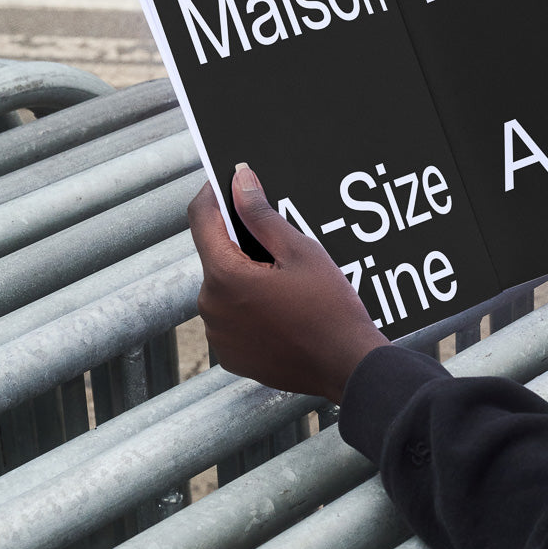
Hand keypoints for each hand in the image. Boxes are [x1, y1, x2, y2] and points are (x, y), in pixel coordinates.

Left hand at [188, 165, 387, 402]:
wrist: (347, 366)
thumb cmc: (330, 309)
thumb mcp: (300, 251)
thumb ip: (262, 215)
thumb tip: (239, 181)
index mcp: (224, 277)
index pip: (201, 219)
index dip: (213, 195)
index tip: (229, 184)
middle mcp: (210, 307)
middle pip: (216, 257)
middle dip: (241, 245)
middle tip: (280, 248)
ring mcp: (218, 336)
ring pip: (224, 289)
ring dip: (245, 279)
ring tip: (287, 286)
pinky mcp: (230, 356)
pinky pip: (231, 320)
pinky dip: (249, 310)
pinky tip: (282, 312)